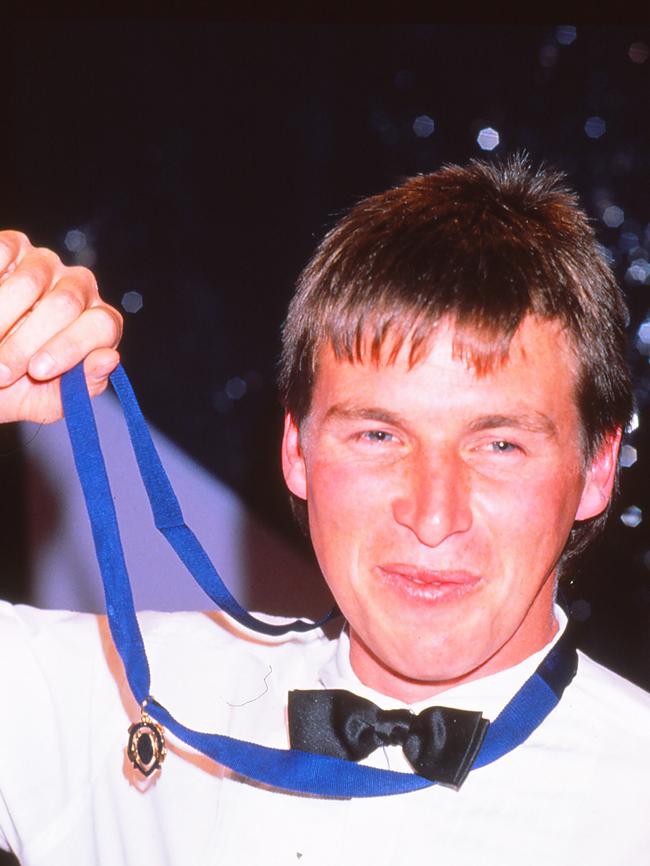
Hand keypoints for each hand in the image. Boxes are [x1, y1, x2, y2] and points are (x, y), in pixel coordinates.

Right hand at [0, 230, 122, 423]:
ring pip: (31, 281)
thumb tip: (110, 359)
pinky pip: (5, 254)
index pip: (103, 325)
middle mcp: (78, 287)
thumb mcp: (47, 399)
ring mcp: (45, 263)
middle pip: (67, 302)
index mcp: (98, 323)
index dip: (71, 347)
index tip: (38, 371)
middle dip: (28, 342)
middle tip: (2, 371)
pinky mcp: (13, 246)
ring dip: (2, 319)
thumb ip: (81, 386)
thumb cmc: (17, 386)